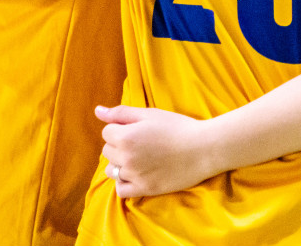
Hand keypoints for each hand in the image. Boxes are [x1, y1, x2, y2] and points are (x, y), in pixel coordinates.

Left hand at [97, 104, 218, 197]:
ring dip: (121, 164)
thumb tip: (97, 111)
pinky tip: (137, 174)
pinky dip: (124, 182)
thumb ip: (121, 113)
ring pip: (112, 170)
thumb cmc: (177, 127)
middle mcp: (125, 158)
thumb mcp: (149, 114)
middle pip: (107, 151)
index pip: (107, 133)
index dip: (121, 128)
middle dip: (119, 145)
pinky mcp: (144, 189)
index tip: (138, 129)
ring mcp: (134, 176)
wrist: (202, 148)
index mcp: (125, 136)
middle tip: (141, 142)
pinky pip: (121, 190)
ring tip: (140, 158)